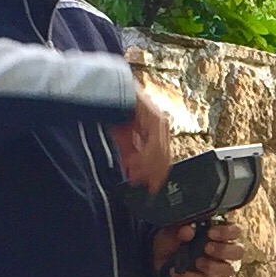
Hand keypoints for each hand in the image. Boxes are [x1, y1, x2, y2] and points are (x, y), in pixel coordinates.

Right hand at [111, 73, 173, 190]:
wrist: (111, 89)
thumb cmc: (116, 110)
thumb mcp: (123, 137)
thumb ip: (130, 153)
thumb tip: (132, 172)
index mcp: (158, 129)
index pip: (164, 157)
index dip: (158, 174)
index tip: (153, 187)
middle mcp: (162, 126)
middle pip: (164, 158)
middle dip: (153, 174)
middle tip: (146, 186)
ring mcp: (160, 122)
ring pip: (159, 154)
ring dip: (146, 169)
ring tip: (135, 177)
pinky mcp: (154, 119)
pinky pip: (152, 145)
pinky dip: (142, 158)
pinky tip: (132, 165)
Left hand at [154, 216, 242, 276]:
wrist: (160, 257)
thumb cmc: (173, 239)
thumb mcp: (172, 230)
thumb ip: (180, 229)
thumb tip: (188, 230)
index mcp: (219, 232)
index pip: (235, 231)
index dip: (227, 232)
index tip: (210, 232)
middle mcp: (223, 249)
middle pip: (238, 252)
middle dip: (224, 250)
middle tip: (207, 247)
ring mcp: (216, 266)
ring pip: (228, 270)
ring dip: (214, 267)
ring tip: (198, 261)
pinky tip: (177, 272)